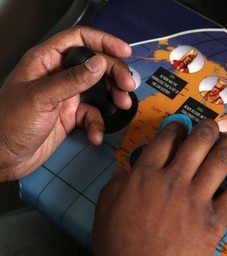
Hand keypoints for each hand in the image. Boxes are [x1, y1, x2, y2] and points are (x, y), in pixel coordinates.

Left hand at [0, 26, 134, 180]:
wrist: (2, 158)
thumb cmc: (7, 124)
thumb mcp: (41, 97)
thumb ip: (72, 80)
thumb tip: (98, 63)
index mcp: (46, 61)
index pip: (79, 40)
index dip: (103, 41)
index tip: (123, 51)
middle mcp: (58, 76)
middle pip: (95, 65)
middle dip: (114, 73)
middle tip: (127, 85)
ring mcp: (66, 96)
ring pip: (98, 90)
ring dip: (112, 98)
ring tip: (121, 104)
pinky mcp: (70, 116)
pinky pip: (92, 116)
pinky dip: (98, 125)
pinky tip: (95, 134)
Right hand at [92, 119, 226, 255]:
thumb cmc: (121, 247)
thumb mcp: (106, 211)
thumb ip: (115, 185)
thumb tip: (124, 171)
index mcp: (146, 176)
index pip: (167, 139)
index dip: (177, 126)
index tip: (181, 126)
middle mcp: (174, 180)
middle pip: (198, 142)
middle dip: (207, 128)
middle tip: (210, 126)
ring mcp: (197, 198)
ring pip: (220, 160)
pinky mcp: (214, 219)